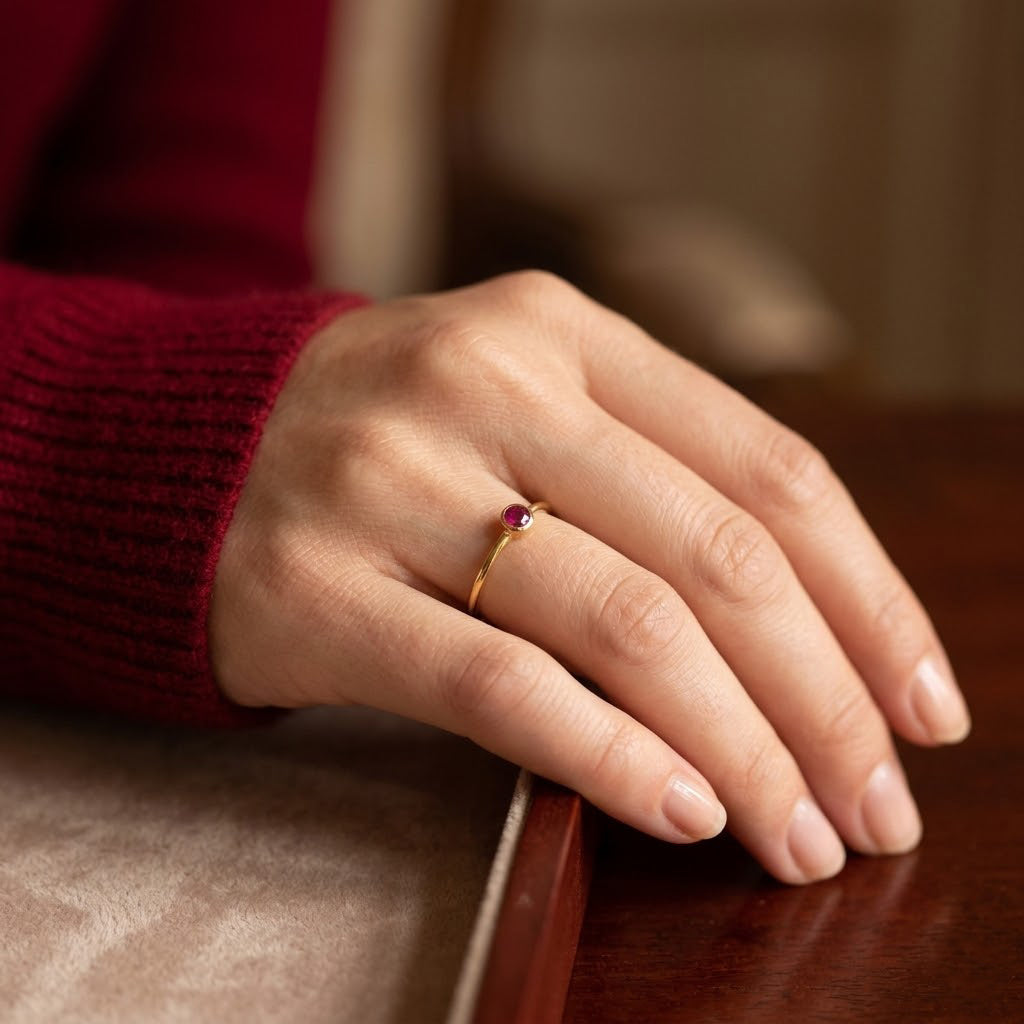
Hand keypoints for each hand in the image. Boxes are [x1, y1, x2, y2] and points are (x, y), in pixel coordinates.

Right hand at [209, 271, 969, 883]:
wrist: (179, 447)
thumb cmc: (387, 442)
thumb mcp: (521, 406)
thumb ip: (651, 477)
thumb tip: (819, 625)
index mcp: (559, 328)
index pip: (770, 466)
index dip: (869, 597)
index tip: (921, 704)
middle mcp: (485, 382)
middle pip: (715, 554)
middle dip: (824, 698)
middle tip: (873, 805)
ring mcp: (394, 478)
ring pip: (624, 625)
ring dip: (739, 746)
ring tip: (796, 834)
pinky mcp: (318, 583)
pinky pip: (499, 684)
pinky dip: (609, 756)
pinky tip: (682, 813)